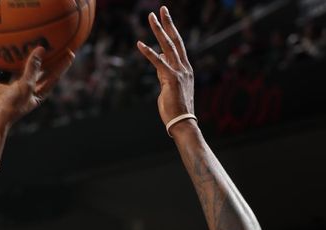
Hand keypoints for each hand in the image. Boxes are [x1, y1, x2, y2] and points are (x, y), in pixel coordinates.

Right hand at [0, 47, 74, 128]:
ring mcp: (18, 85)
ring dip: (30, 57)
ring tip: (36, 42)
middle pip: (43, 71)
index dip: (62, 65)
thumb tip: (41, 49)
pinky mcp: (6, 82)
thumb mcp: (26, 86)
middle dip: (50, 58)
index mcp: (40, 93)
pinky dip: (12, 60)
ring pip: (26, 68)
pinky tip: (14, 48)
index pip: (54, 76)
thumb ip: (32, 68)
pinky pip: (11, 68)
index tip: (71, 53)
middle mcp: (30, 89)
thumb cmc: (12, 105)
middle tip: (56, 43)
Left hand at [136, 6, 194, 128]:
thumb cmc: (175, 109)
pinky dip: (148, 52)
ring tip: (151, 17)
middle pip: (175, 40)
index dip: (172, 31)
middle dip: (168, 23)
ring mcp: (179, 72)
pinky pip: (158, 62)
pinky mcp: (171, 79)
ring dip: (158, 30)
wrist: (182, 122)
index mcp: (185, 69)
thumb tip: (159, 63)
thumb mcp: (169, 88)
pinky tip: (139, 44)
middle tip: (162, 9)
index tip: (166, 19)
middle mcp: (184, 67)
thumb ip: (164, 74)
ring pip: (167, 46)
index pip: (178, 45)